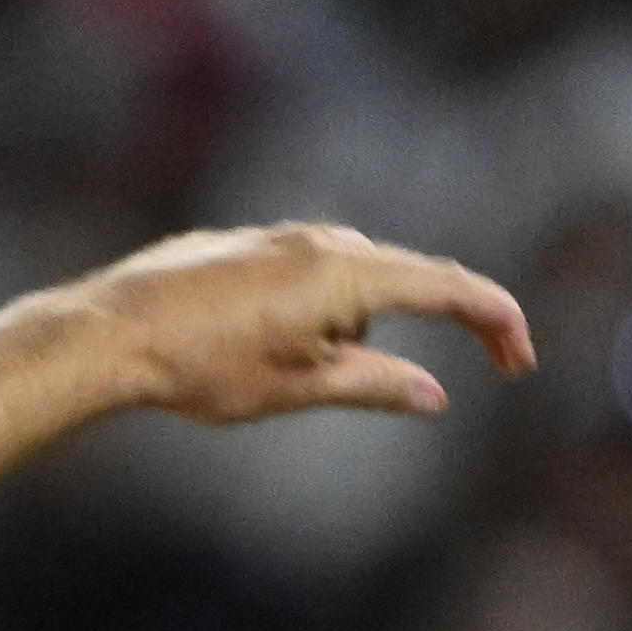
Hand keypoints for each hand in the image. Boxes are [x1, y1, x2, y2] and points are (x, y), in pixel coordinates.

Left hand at [73, 222, 540, 431]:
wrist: (110, 333)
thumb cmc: (203, 367)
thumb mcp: (299, 389)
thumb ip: (375, 387)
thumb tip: (432, 394)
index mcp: (349, 274)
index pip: (449, 288)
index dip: (496, 322)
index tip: (520, 359)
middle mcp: (323, 240)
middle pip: (405, 281)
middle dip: (427, 327)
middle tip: (438, 380)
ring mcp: (282, 236)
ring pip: (349, 282)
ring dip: (351, 329)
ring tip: (283, 376)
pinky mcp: (246, 243)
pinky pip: (304, 276)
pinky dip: (311, 314)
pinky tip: (256, 350)